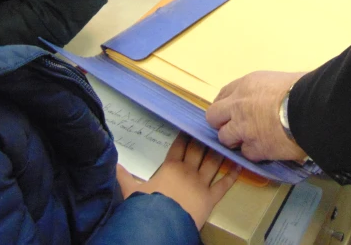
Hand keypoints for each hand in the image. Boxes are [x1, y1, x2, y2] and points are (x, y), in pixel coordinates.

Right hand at [116, 134, 240, 229]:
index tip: (191, 124)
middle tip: (211, 127)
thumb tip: (112, 163)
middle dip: (204, 139)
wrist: (161, 226)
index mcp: (170, 167)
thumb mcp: (131, 191)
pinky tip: (239, 165)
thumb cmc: (147, 207)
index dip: (186, 135)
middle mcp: (188, 171)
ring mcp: (201, 184)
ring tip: (225, 141)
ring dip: (218, 152)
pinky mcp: (211, 198)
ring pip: (213, 162)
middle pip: (198, 150)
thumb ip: (123, 176)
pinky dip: (232, 175)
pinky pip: (224, 185)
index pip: (179, 146)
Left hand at [206, 71, 307, 161]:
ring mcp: (243, 129)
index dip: (225, 105)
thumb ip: (268, 89)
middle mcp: (238, 106)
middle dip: (221, 123)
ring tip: (251, 140)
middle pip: (213, 117)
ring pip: (224, 138)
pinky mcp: (255, 148)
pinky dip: (254, 152)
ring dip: (235, 140)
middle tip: (234, 127)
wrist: (310, 109)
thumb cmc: (302, 89)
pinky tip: (266, 148)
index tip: (230, 111)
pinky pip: (245, 154)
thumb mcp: (281, 79)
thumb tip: (275, 95)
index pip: (222, 95)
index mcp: (246, 85)